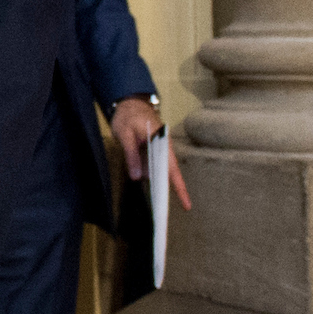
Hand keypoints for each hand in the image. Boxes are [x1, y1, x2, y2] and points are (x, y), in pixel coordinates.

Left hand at [110, 95, 192, 211]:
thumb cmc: (129, 116)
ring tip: (160, 208)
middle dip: (173, 192)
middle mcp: (163, 149)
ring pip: (159, 174)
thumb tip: (136, 177)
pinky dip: (150, 180)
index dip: (179, 187)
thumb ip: (131, 155)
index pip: (172, 168)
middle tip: (178, 210)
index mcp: (162, 142)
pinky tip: (150, 193)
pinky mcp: (149, 155)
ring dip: (159, 188)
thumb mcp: (126, 134)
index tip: (187, 204)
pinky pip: (151, 171)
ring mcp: (156, 153)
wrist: (128, 103)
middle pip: (169, 174)